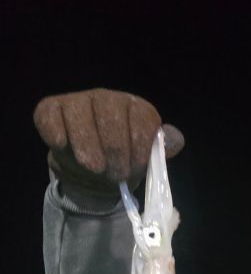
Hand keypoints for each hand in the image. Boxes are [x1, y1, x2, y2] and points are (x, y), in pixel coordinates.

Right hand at [33, 88, 183, 194]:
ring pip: (81, 118)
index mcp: (135, 107)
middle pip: (111, 119)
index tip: (137, 167)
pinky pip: (51, 117)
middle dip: (115, 152)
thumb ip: (161, 149)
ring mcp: (78, 101)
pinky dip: (56, 133)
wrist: (94, 174)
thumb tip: (175, 139)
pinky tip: (62, 146)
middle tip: (116, 174)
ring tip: (95, 169)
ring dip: (89, 149)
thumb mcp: (146, 159)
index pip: (142, 121)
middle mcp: (107, 98)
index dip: (140, 148)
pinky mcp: (51, 109)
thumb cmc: (123, 162)